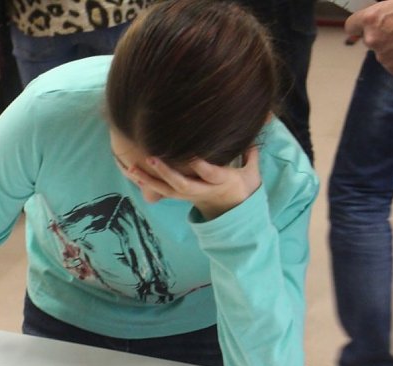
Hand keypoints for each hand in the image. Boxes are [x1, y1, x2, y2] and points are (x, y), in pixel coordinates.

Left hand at [130, 146, 260, 219]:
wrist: (232, 213)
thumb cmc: (242, 187)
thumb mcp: (252, 173)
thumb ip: (251, 152)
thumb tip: (261, 124)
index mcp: (222, 182)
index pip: (211, 174)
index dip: (201, 166)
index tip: (192, 154)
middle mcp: (202, 190)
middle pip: (183, 184)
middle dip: (167, 172)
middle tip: (152, 159)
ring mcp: (189, 195)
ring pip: (167, 189)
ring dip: (148, 180)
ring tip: (131, 169)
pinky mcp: (179, 196)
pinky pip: (160, 191)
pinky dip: (145, 183)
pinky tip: (131, 173)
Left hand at [345, 0, 392, 79]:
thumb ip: (389, 9)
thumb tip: (388, 12)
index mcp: (372, 19)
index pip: (352, 25)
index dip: (359, 24)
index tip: (367, 24)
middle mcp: (373, 40)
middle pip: (370, 39)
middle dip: (382, 35)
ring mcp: (383, 58)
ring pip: (384, 52)